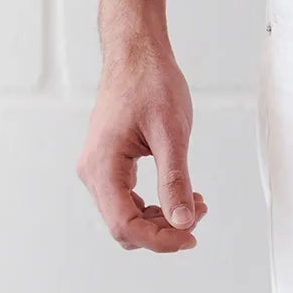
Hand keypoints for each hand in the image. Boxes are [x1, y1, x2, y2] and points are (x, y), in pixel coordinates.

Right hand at [76, 40, 208, 252]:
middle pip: (123, 226)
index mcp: (102, 166)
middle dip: (162, 229)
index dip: (159, 240)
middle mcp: (93, 172)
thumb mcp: (170, 131)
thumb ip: (175, 180)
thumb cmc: (150, 81)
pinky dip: (152, 203)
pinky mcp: (108, 161)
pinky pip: (126, 197)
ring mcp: (98, 167)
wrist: (136, 52)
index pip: (125, 225)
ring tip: (194, 202)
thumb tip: (183, 222)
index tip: (191, 236)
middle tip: (198, 214)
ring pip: (125, 214)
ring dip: (159, 218)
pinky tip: (178, 192)